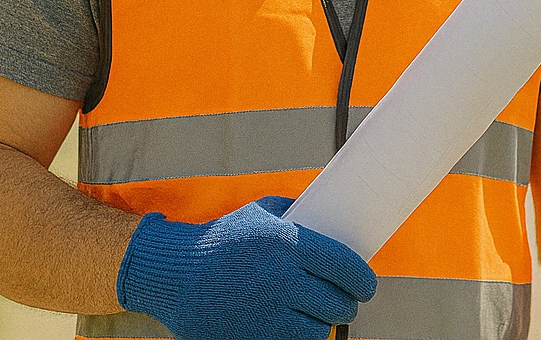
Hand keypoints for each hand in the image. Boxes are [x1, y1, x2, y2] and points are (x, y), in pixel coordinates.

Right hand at [116, 195, 376, 339]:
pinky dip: (299, 337)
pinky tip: (295, 326)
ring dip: (322, 324)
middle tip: (346, 302)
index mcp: (286, 244)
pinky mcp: (253, 338)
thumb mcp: (259, 214)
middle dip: (346, 304)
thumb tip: (334, 214)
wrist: (173, 274)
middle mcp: (279, 280)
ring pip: (318, 330)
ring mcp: (265, 314)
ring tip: (317, 315)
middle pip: (336, 303)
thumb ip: (297, 212)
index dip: (363, 280)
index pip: (344, 266)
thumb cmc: (221, 240)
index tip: (367, 286)